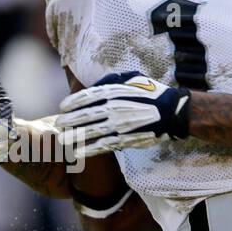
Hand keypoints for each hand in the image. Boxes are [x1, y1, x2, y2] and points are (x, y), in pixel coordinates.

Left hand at [56, 72, 190, 158]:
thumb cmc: (152, 92)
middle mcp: (113, 107)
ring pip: (91, 132)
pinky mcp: (126, 139)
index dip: (72, 103)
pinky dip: (90, 150)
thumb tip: (95, 86)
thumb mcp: (131, 77)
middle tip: (59, 125)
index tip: (63, 107)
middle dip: (69, 121)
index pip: (86, 97)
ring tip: (63, 140)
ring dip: (74, 137)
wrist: (173, 111)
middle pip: (84, 115)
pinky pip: (104, 145)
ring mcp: (119, 124)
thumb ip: (111, 81)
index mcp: (113, 91)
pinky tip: (78, 153)